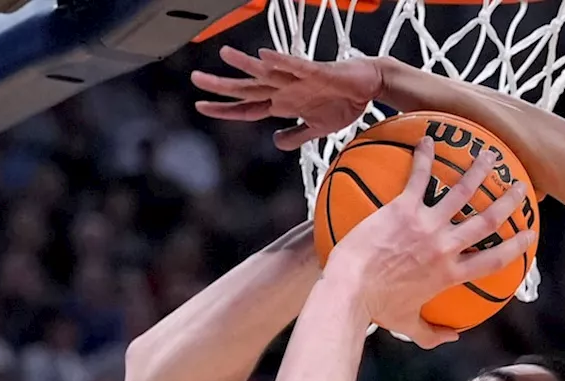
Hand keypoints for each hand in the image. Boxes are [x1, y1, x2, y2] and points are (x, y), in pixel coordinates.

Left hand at [191, 47, 380, 150]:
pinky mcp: (316, 71)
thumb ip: (296, 136)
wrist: (369, 85)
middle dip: (223, 86)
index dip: (225, 109)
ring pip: (268, 72)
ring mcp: (298, 79)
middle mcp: (285, 89)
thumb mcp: (317, 129)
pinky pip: (296, 65)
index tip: (201, 107)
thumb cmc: (343, 102)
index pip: (247, 108)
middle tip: (196, 79)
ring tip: (225, 54)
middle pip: (249, 88)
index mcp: (283, 104)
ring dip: (247, 64)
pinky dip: (281, 60)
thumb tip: (276, 143)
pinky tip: (264, 55)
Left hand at [323, 137, 534, 348]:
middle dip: (509, 201)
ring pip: (462, 192)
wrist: (350, 290)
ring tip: (490, 155)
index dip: (517, 246)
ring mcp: (426, 225)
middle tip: (521, 187)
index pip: (495, 259)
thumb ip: (435, 333)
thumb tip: (454, 336)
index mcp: (451, 274)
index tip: (530, 233)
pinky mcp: (402, 209)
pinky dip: (425, 157)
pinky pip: (418, 177)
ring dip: (479, 171)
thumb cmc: (378, 310)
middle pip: (487, 219)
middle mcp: (445, 246)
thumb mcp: (410, 326)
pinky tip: (429, 139)